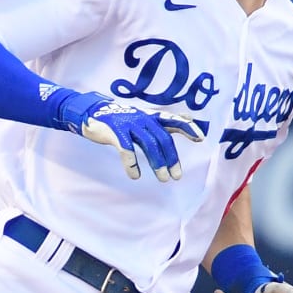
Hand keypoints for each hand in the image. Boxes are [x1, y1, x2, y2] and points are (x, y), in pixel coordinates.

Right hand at [58, 92, 204, 180]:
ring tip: (163, 179)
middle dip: (171, 158)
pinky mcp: (115, 132)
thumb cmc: (121, 119)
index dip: (187, 128)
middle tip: (176, 176)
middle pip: (162, 139)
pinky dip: (132, 163)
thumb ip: (162, 123)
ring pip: (148, 145)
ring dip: (157, 163)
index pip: (172, 120)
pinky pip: (126, 149)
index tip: (200, 138)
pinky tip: (135, 175)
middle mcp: (143, 119)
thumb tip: (187, 121)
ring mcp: (129, 124)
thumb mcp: (142, 118)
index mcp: (150, 116)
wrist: (92, 113)